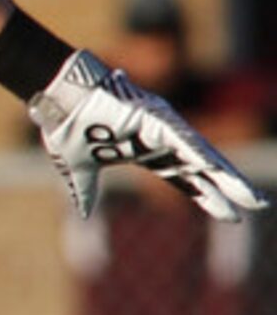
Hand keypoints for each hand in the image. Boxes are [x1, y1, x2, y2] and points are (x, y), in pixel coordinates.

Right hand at [27, 50, 265, 222]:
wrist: (57, 100)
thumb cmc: (67, 127)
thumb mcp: (77, 170)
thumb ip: (85, 191)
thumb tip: (82, 214)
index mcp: (148, 154)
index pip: (186, 180)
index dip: (208, 198)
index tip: (230, 215)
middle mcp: (163, 142)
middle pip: (204, 170)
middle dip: (231, 189)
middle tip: (260, 205)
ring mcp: (163, 129)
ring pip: (203, 156)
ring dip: (228, 177)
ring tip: (252, 196)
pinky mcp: (156, 118)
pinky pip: (183, 140)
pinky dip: (200, 155)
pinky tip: (217, 169)